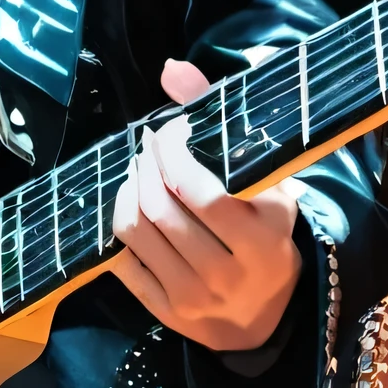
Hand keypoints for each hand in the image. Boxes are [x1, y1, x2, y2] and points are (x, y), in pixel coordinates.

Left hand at [110, 58, 302, 354]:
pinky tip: (132, 204)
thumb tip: (171, 69)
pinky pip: (124, 261)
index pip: (201, 191)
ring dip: (128, 187)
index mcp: (264, 241)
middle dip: (146, 163)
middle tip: (150, 144)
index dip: (173, 151)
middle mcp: (229, 274)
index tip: (174, 130)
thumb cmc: (267, 235)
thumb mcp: (267, 182)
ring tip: (139, 169)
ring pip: (138, 229)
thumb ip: (223, 118)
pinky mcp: (166, 314)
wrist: (266, 318)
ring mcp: (195, 299)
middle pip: (162, 207)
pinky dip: (120, 223)